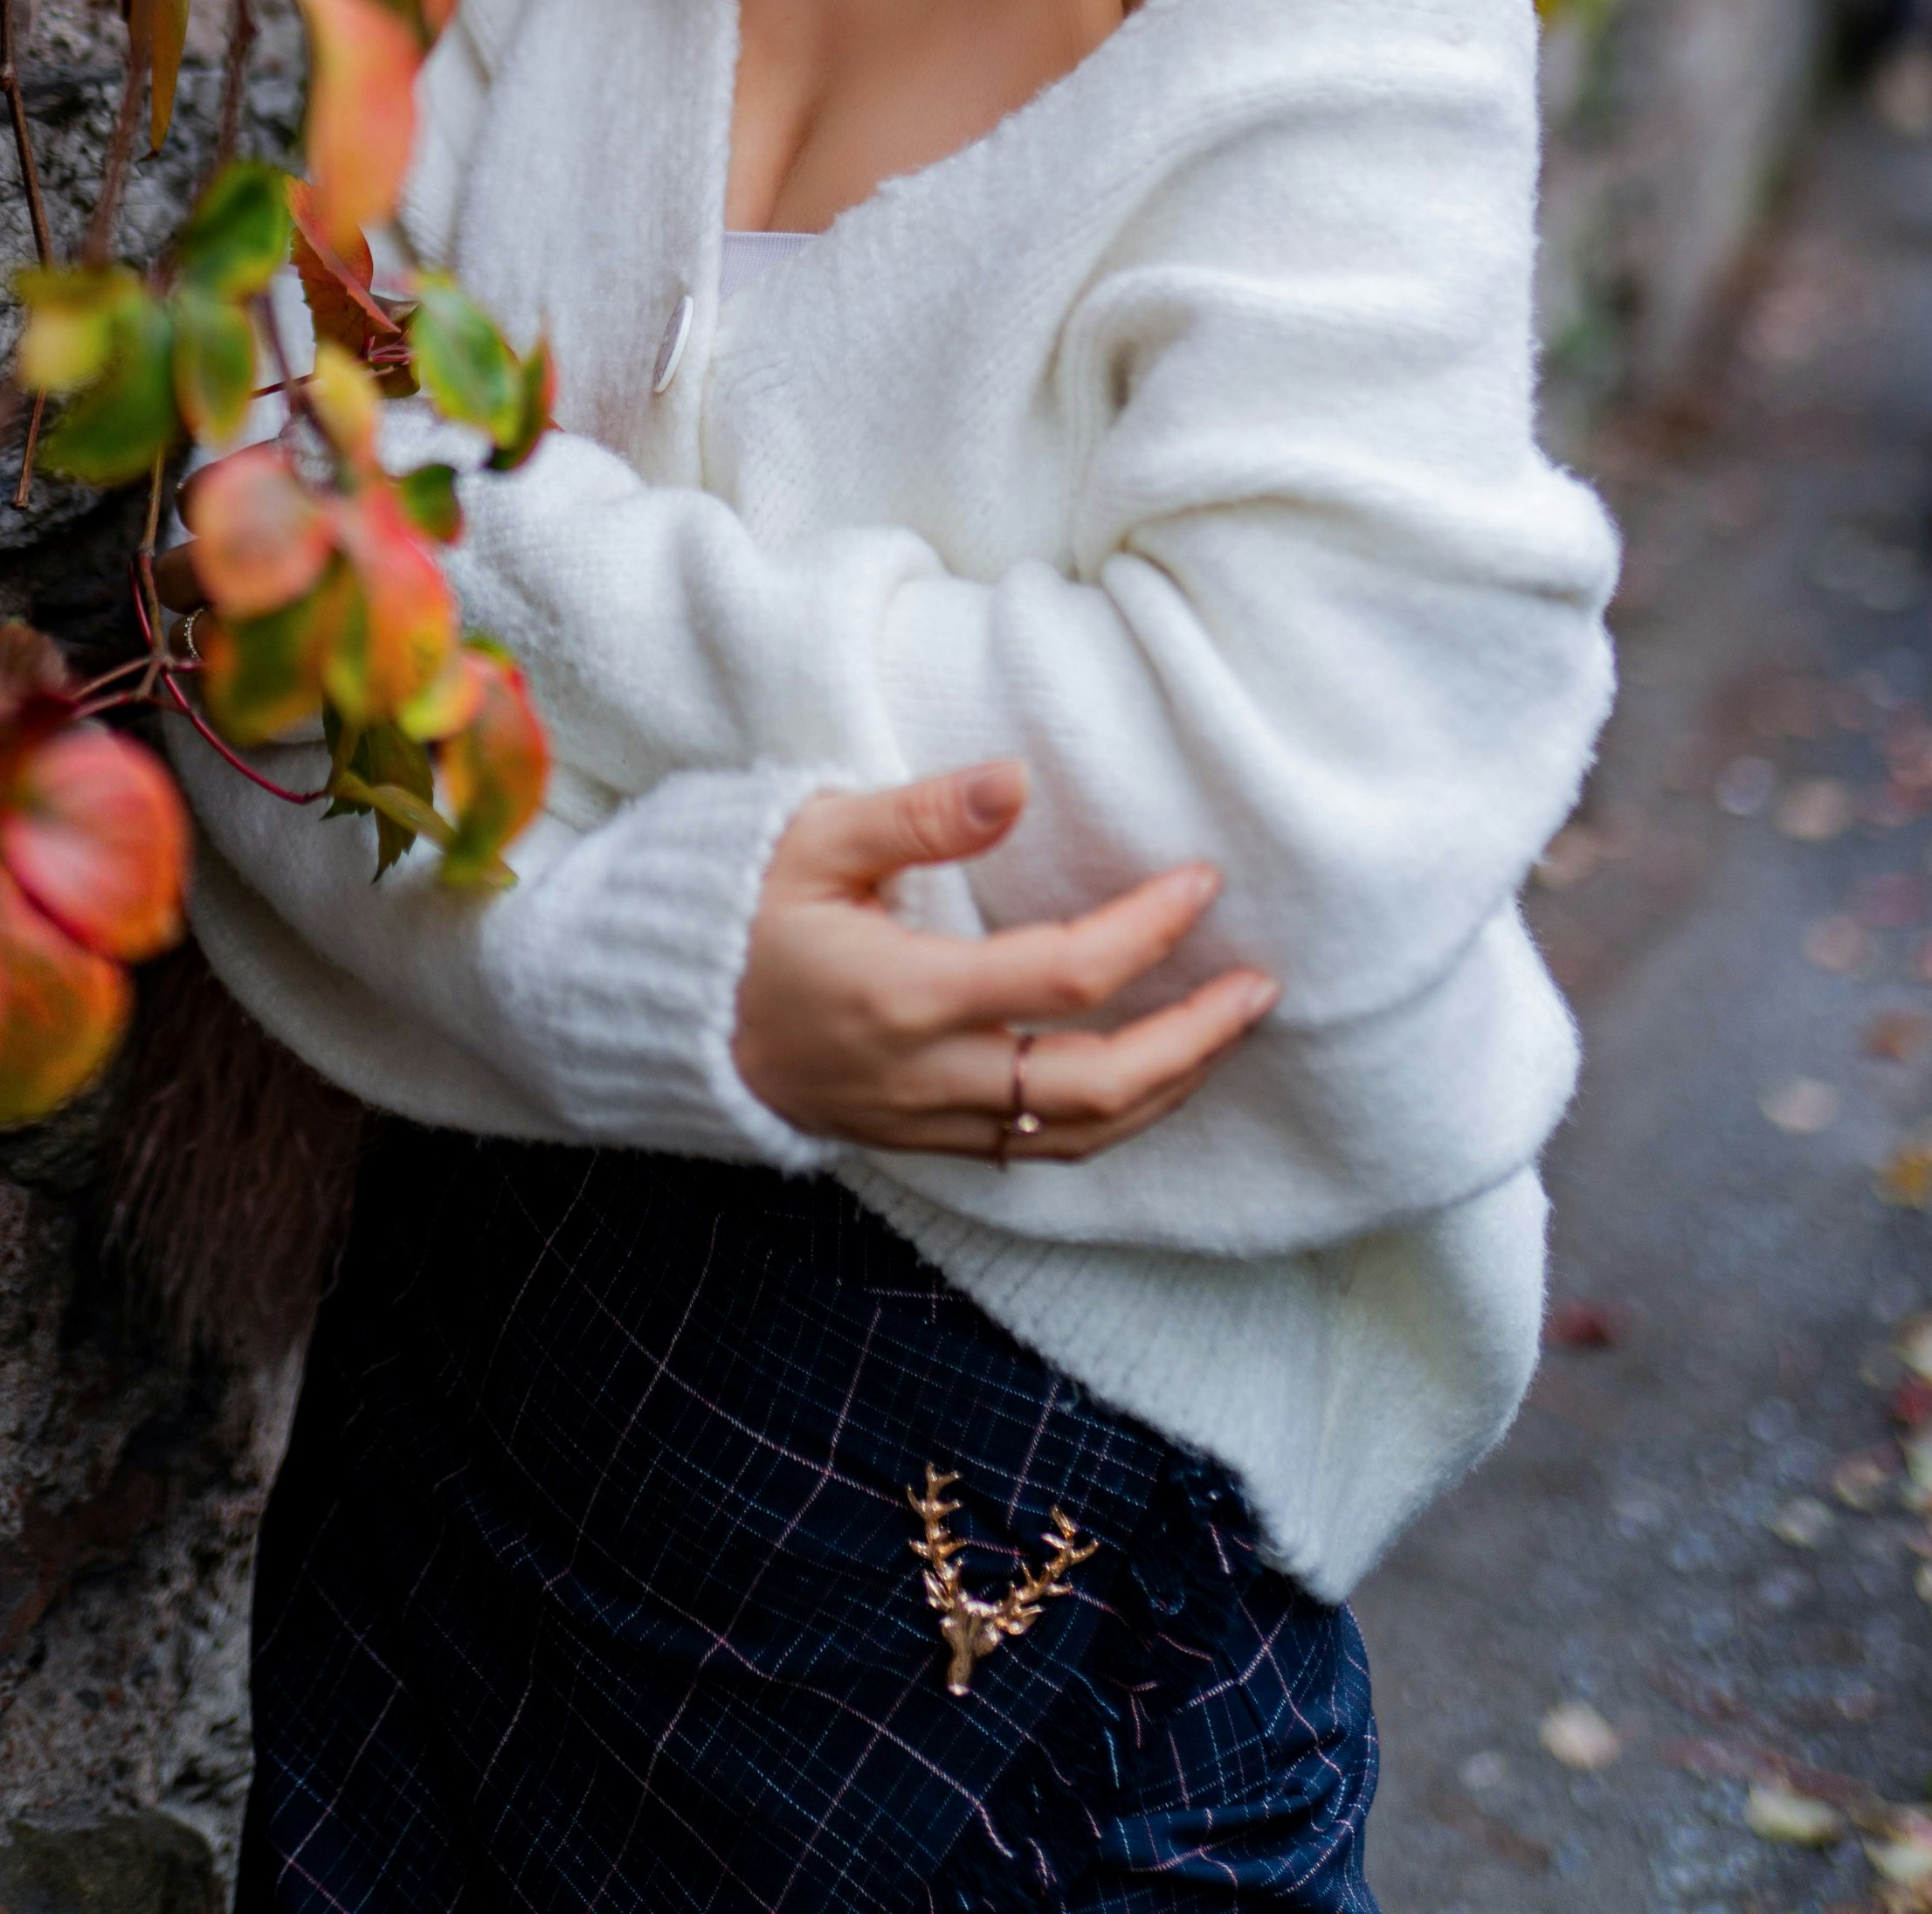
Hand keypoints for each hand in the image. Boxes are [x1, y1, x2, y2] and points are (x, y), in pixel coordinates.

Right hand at [732, 761, 1276, 1162]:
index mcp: (903, 992)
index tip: (1201, 881)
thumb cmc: (741, 910)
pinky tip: (1152, 1080)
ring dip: (1168, 1089)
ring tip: (1227, 1030)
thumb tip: (1018, 780)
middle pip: (1094, 1085)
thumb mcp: (814, 837)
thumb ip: (919, 814)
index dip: (1146, 930)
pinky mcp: (924, 1142)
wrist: (671, 1018)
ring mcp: (926, 1121)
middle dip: (1193, 1040)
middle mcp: (926, 1074)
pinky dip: (1111, 1122)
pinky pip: (1040, 1152)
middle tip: (1260, 986)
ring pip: (1077, 1134)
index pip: (1062, 979)